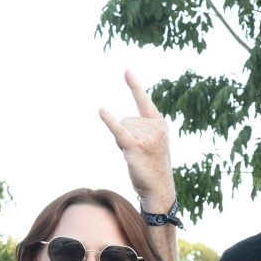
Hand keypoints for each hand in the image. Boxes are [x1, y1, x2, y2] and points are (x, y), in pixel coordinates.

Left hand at [100, 70, 173, 211]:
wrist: (159, 189)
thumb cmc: (153, 167)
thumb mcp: (152, 142)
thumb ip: (141, 128)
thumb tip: (117, 122)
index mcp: (160, 123)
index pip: (144, 101)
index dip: (134, 86)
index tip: (126, 71)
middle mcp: (155, 127)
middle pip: (126, 119)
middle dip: (126, 134)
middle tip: (138, 153)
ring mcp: (146, 136)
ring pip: (121, 128)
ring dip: (122, 142)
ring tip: (136, 156)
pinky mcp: (135, 147)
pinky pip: (119, 131)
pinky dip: (109, 121)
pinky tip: (101, 111)